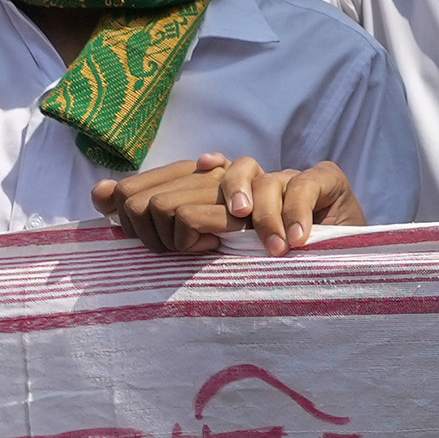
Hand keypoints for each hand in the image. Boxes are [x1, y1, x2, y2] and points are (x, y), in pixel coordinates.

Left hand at [94, 155, 364, 255]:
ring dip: (262, 218)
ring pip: (252, 175)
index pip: (168, 181)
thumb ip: (157, 224)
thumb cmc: (264, 262)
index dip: (156, 209)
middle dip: (199, 219)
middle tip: (210, 252)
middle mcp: (244, 178)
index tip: (172, 247)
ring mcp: (283, 177)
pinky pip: (300, 186)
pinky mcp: (323, 181)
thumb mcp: (208, 250)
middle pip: (205, 178)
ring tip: (269, 248)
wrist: (338, 260)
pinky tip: (294, 243)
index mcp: (212, 190)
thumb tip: (100, 195)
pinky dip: (295, 216)